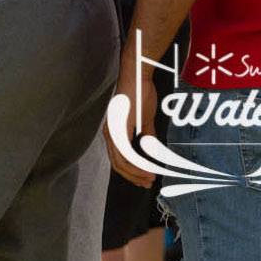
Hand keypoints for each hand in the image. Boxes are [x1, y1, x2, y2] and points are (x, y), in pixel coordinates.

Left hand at [105, 58, 157, 186]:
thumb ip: (147, 137)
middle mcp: (110, 133)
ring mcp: (113, 130)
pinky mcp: (119, 127)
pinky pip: (126, 152)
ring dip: (136, 172)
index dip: (132, 172)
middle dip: (134, 177)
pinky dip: (137, 162)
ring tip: (150, 177)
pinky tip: (148, 166)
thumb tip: (150, 152)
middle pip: (117, 165)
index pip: (118, 160)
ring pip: (120, 162)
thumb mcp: (144, 120)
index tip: (145, 178)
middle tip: (148, 183)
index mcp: (114, 132)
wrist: (138, 77)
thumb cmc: (140, 94)